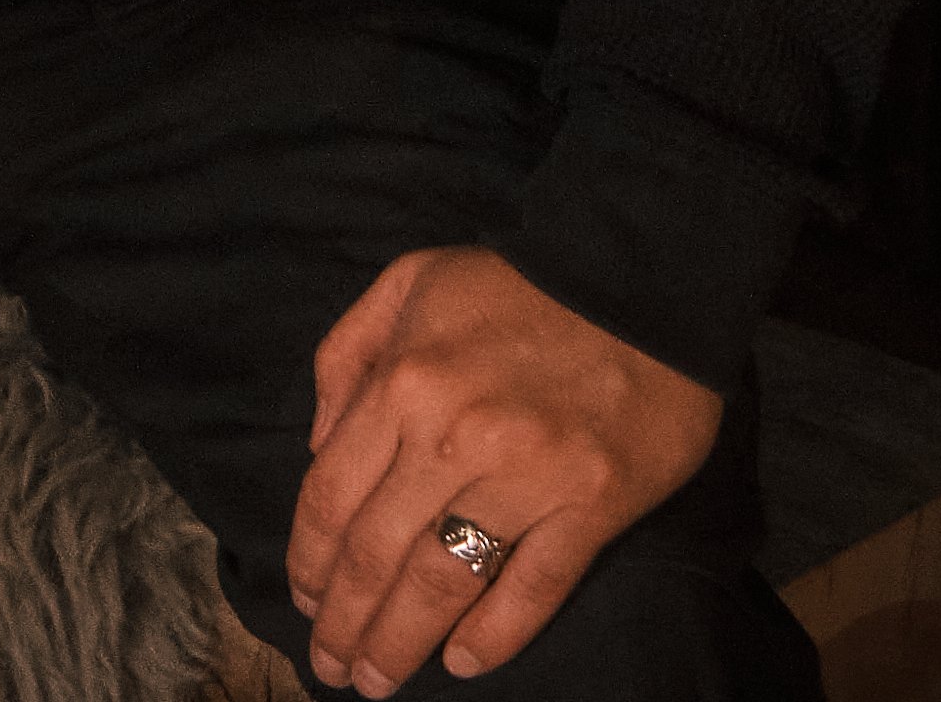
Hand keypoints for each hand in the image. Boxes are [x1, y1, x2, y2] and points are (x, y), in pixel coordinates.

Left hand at [285, 247, 721, 688]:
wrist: (637, 278)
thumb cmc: (513, 285)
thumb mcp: (407, 284)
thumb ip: (347, 357)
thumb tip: (318, 446)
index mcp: (403, 382)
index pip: (332, 496)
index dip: (310, 560)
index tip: (304, 600)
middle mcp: (454, 436)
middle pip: (379, 554)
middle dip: (346, 623)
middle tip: (333, 667)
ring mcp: (527, 477)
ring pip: (444, 583)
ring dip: (402, 642)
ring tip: (379, 681)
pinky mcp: (592, 506)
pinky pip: (533, 587)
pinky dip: (495, 634)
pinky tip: (462, 661)